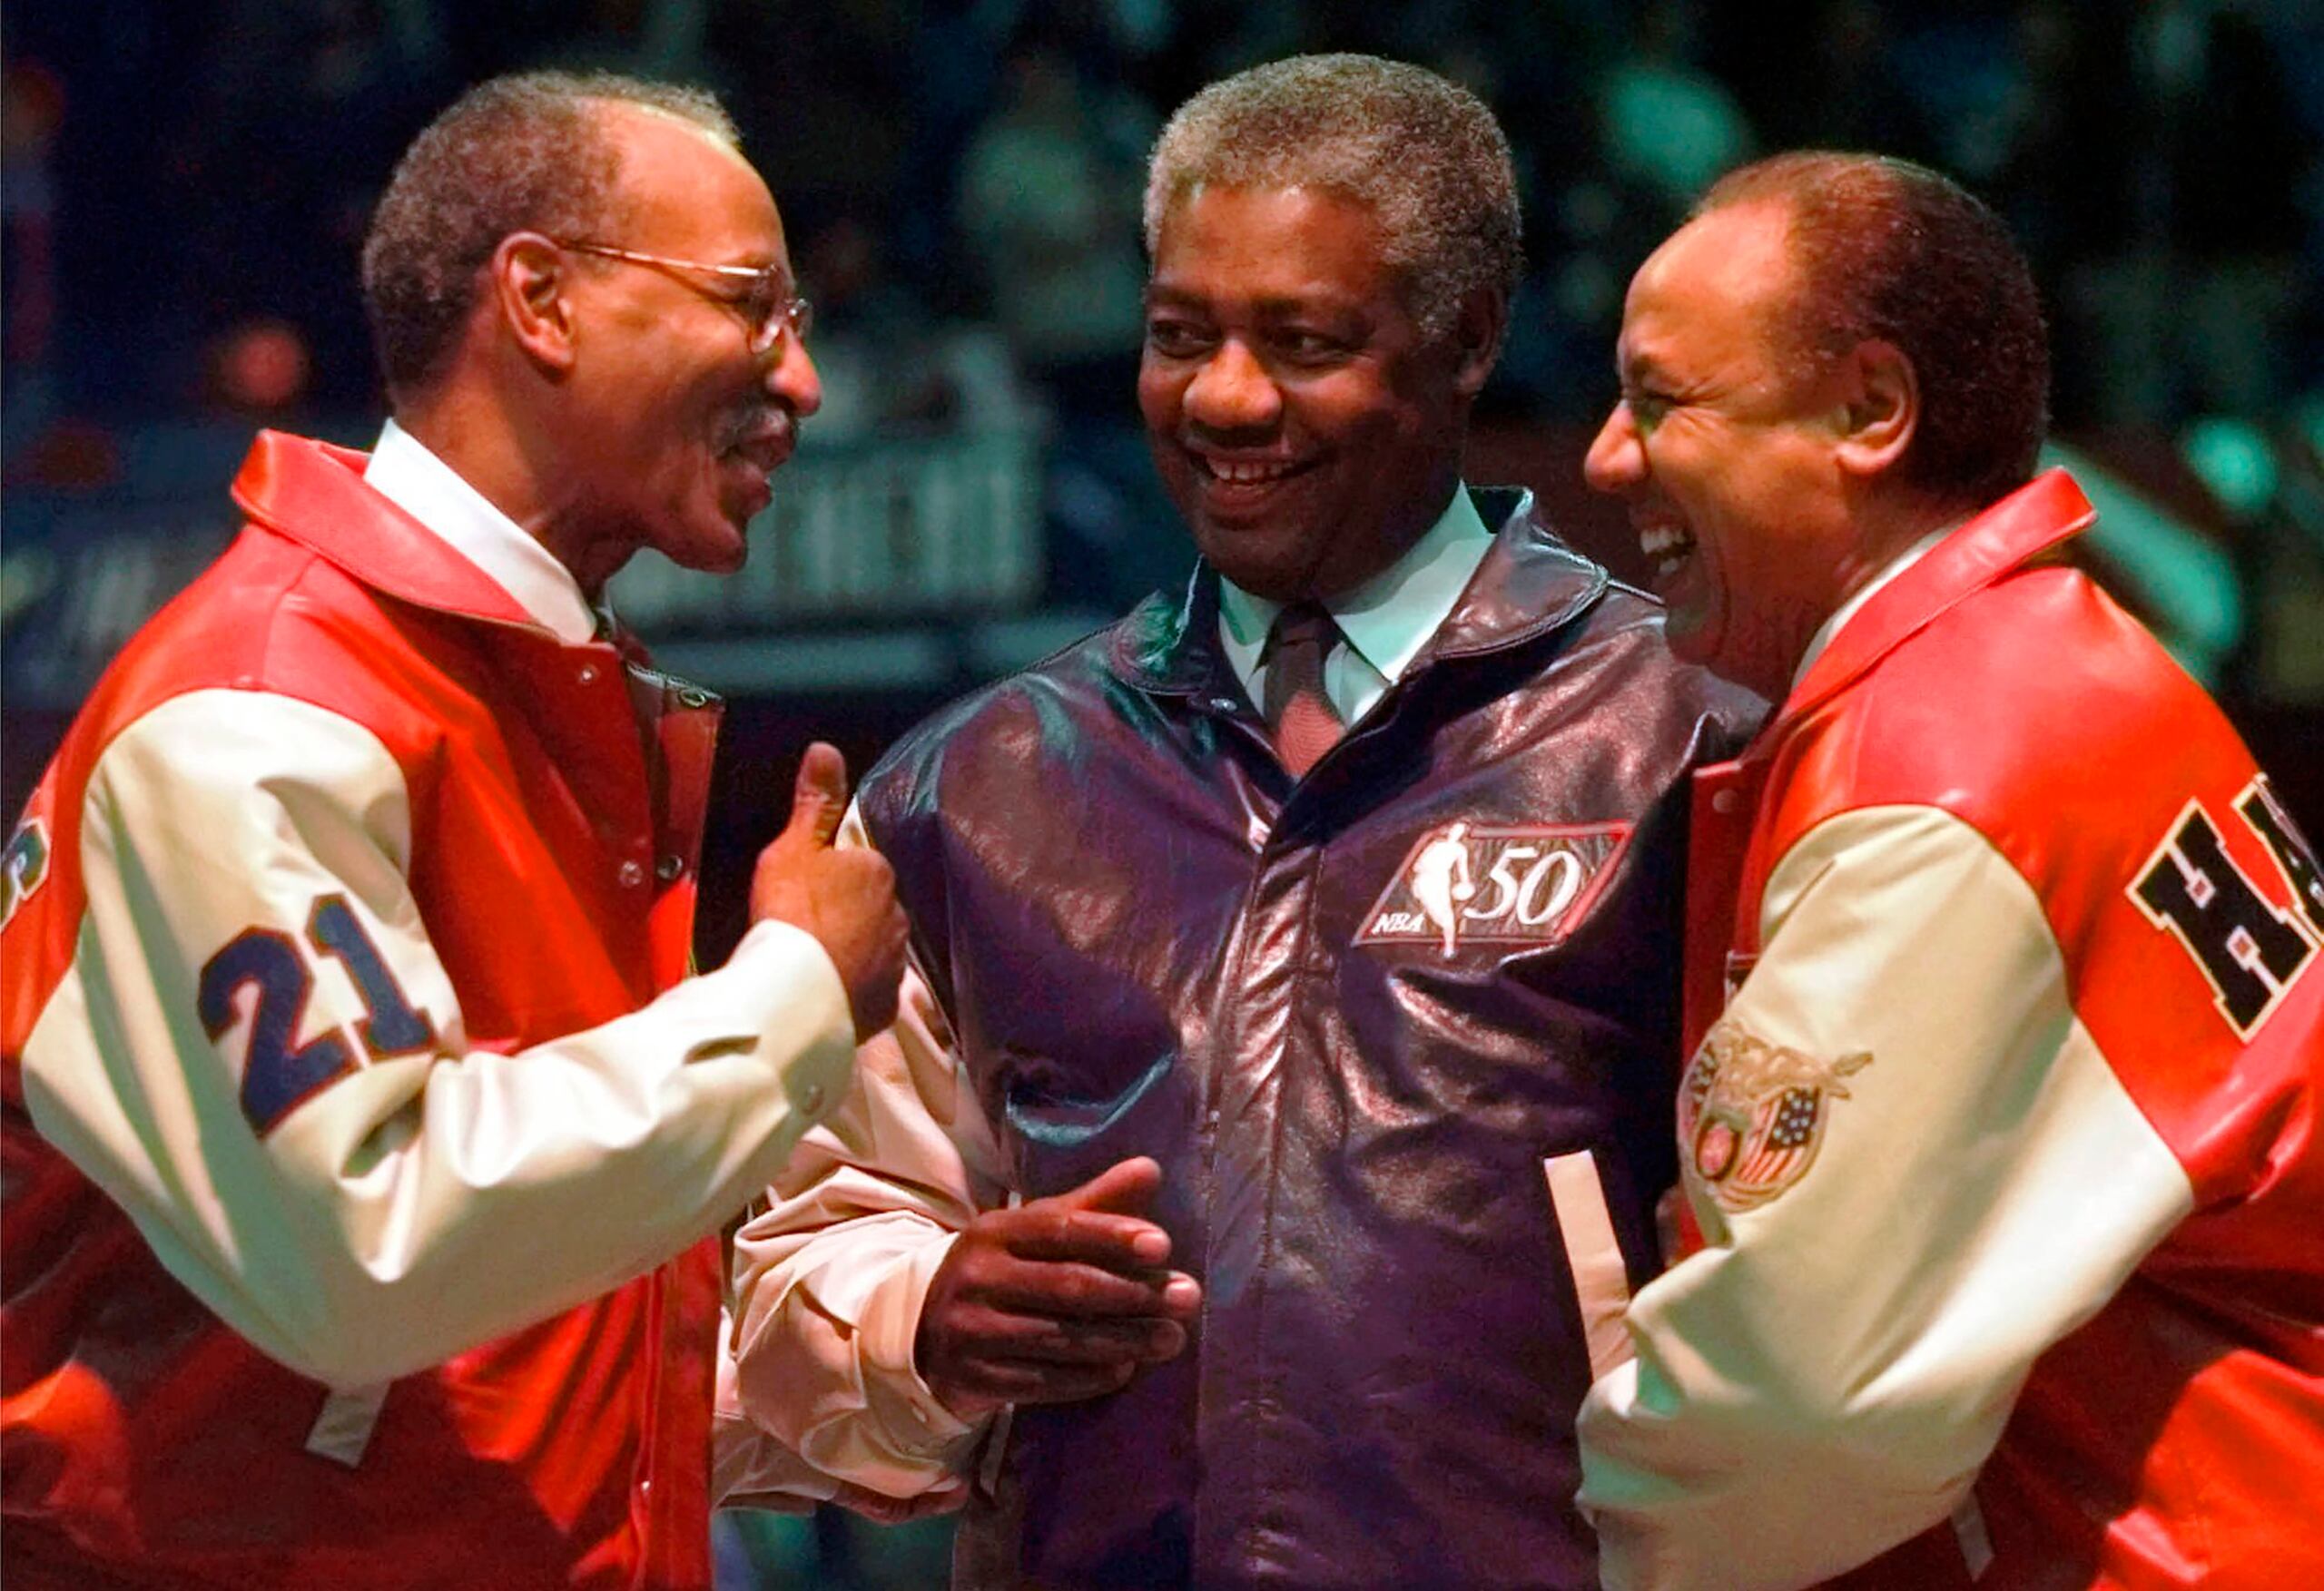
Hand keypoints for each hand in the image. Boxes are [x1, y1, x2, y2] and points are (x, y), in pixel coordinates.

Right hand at [749, 742, 906, 1040]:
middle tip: (805, 930)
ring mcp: (895, 961)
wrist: (795, 991)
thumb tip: (826, 748)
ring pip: (873, 947)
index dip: (829, 879)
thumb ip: (815, 802)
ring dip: (852, 951)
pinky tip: (826, 992)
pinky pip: (869, 987)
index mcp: (877, 870)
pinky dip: (853, 988)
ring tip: (813, 965)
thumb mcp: (793, 848)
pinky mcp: (886, 1003)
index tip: (802, 895)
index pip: (858, 866)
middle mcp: (897, 913)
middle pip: (869, 907)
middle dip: (846, 915)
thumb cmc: (791, 913)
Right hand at [916, 1157, 1201, 1419]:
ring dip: (1125, 1340)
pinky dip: (1089, 1377)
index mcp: (995, 1230)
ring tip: (1172, 1338)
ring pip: (1061, 1338)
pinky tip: (1126, 1369)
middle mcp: (979, 1277)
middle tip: (1188, 1297)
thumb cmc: (1002, 1271)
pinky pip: (1044, 1381)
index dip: (1112, 1236)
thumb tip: (1151, 1169)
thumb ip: (1092, 1204)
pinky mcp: (975, 1377)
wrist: (923, 1330)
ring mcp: (973, 1330)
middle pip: (1067, 1286)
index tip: (1163, 1246)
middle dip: (1134, 1294)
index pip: (1060, 1228)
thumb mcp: (1034, 1231)